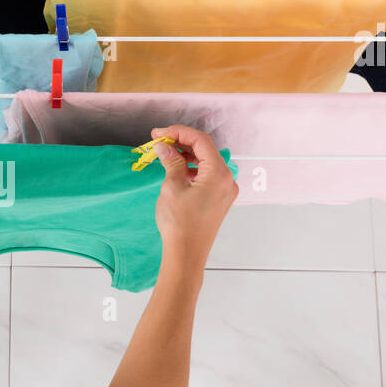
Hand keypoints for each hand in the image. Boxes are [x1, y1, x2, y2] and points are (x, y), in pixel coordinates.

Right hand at [149, 125, 237, 266]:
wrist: (186, 254)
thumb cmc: (180, 223)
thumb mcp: (172, 187)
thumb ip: (171, 162)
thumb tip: (163, 146)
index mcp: (219, 173)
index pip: (201, 141)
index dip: (179, 132)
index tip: (159, 133)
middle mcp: (227, 179)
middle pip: (205, 150)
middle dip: (181, 143)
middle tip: (158, 141)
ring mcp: (224, 190)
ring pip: (205, 162)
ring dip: (185, 155)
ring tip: (164, 154)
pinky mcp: (218, 199)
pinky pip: (206, 175)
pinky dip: (191, 169)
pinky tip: (175, 169)